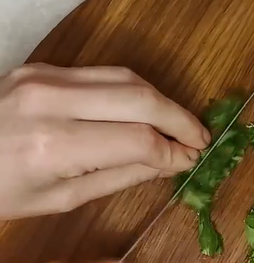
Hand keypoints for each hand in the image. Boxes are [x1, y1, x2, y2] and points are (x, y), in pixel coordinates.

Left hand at [0, 63, 210, 217]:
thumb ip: (120, 175)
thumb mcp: (58, 197)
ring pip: (127, 76)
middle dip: (179, 117)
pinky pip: (103, 73)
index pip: (136, 139)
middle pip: (140, 97)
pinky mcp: (44, 65)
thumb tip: (170, 163)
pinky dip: (133, 89)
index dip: (173, 149)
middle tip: (200, 137)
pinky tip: (147, 108)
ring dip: (161, 100)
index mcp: (52, 145)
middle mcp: (51, 100)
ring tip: (180, 124)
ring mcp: (46, 76)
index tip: (193, 158)